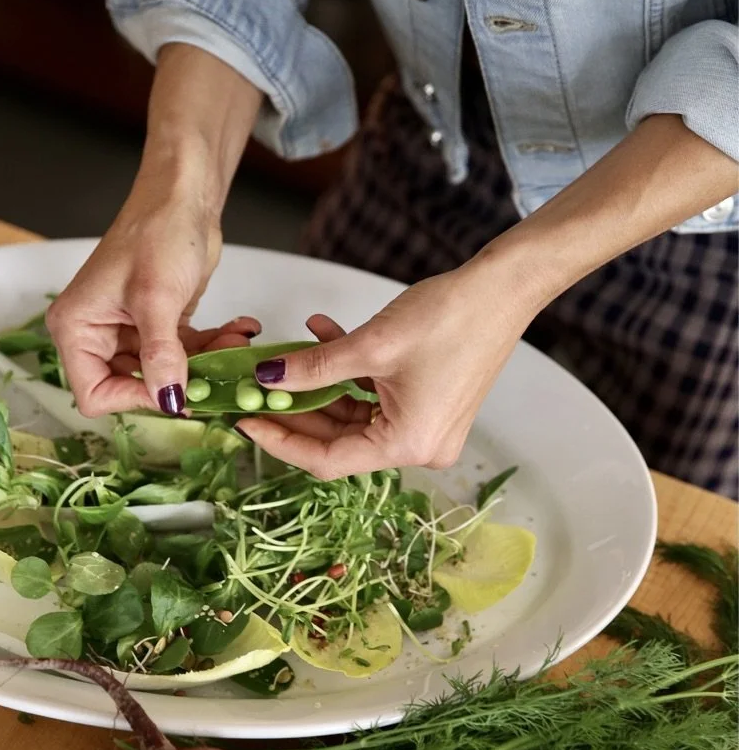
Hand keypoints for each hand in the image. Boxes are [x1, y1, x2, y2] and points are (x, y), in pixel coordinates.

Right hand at [46, 196, 260, 416]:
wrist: (184, 199)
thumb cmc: (156, 235)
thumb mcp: (156, 299)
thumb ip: (161, 355)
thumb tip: (169, 400)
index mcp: (77, 330)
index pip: (95, 393)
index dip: (134, 399)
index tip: (175, 390)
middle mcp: (98, 335)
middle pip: (134, 388)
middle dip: (178, 383)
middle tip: (217, 374)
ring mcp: (130, 332)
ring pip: (166, 374)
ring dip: (203, 366)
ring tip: (234, 344)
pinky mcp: (160, 327)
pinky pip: (184, 355)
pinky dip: (211, 349)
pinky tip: (237, 332)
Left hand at [235, 264, 533, 478]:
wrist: (503, 289)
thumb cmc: (450, 318)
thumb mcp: (371, 345)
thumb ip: (313, 367)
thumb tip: (267, 378)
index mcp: (408, 444)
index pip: (328, 461)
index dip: (282, 442)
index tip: (246, 422)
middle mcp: (419, 447)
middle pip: (339, 440)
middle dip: (296, 409)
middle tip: (256, 387)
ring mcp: (425, 427)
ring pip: (353, 415)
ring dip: (319, 384)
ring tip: (288, 352)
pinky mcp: (428, 405)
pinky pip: (374, 398)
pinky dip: (348, 373)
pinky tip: (324, 334)